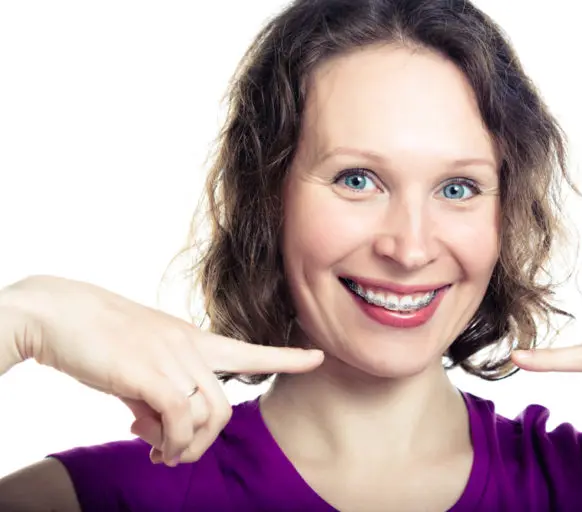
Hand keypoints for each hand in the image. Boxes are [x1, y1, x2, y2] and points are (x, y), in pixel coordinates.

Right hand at [2, 275, 323, 465]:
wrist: (58, 313)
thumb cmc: (97, 339)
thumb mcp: (138, 368)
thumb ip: (159, 397)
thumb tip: (166, 436)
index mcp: (192, 340)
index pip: (249, 350)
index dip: (286, 357)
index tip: (318, 356)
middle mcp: (190, 347)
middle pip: (223, 408)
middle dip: (203, 443)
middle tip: (171, 453)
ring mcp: (172, 357)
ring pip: (206, 415)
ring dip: (184, 446)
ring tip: (156, 449)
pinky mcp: (150, 371)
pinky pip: (180, 418)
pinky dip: (170, 441)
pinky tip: (151, 444)